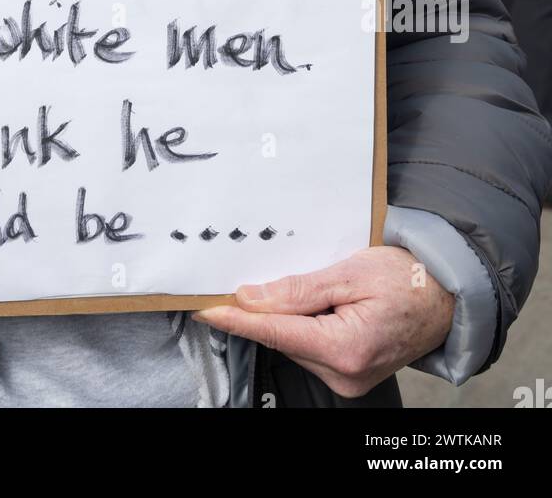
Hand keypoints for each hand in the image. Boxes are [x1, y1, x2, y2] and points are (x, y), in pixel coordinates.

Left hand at [193, 246, 454, 398]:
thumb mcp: (351, 271)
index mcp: (345, 348)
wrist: (445, 298)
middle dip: (270, 308)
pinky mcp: (349, 376)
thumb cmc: (408, 280)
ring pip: (295, 343)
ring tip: (325, 289)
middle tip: (270, 276)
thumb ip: (298, 289)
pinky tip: (325, 306)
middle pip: (284, 337)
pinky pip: (311, 348)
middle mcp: (344, 374)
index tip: (206, 309)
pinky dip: (307, 326)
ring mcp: (347, 380)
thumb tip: (252, 298)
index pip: (275, 331)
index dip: (236, 318)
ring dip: (292, 316)